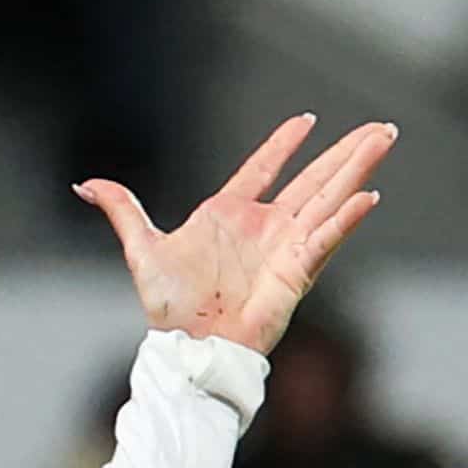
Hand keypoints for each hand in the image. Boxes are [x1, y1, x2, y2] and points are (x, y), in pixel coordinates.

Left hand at [75, 117, 394, 354]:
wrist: (188, 347)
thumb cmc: (169, 309)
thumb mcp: (142, 248)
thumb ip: (121, 209)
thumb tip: (83, 184)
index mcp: (229, 215)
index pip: (263, 169)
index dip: (283, 145)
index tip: (304, 120)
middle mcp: (264, 227)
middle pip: (314, 178)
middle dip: (345, 151)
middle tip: (378, 126)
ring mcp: (284, 247)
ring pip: (329, 198)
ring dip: (357, 169)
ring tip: (383, 139)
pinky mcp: (296, 271)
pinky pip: (326, 238)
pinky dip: (347, 218)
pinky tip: (369, 196)